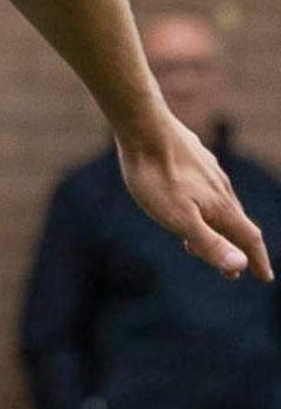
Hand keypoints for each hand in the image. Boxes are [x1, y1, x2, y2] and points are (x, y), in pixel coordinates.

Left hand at [119, 118, 270, 279]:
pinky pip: (207, 193)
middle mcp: (221, 191)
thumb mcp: (179, 218)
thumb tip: (241, 267)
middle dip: (235, 250)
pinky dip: (205, 210)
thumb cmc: (157, 177)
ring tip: (199, 246)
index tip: (265, 278)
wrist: (144, 129)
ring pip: (220, 209)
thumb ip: (209, 242)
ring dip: (218, 231)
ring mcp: (209, 175)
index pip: (248, 238)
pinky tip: (191, 206)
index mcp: (221, 208)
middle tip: (230, 273)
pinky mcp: (195, 163)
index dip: (257, 260)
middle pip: (235, 226)